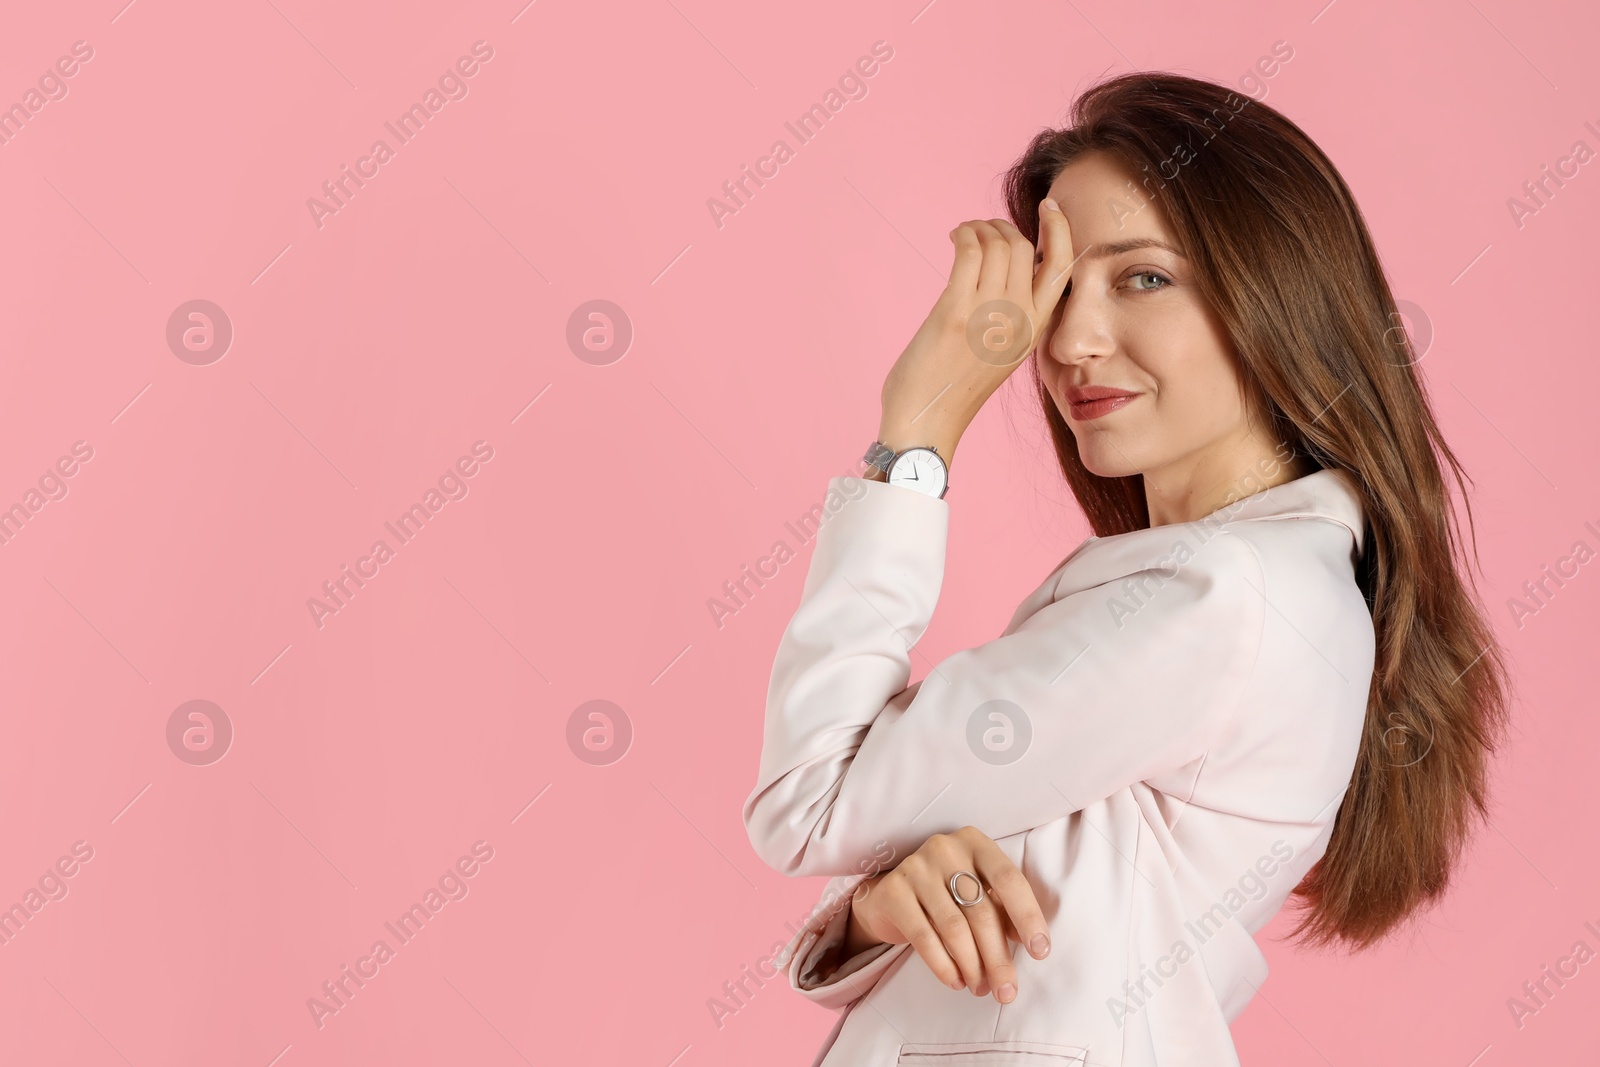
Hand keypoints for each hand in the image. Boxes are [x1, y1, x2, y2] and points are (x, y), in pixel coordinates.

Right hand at [846, 826, 1050, 1003]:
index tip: (1040, 952)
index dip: (1028, 917)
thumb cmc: (946, 892)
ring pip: (954, 927)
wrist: (890, 893)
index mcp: (975, 843)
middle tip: (1007, 990)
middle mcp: (945, 848)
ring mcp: (916, 867)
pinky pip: (924, 937)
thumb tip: (1031, 943)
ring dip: (972, 966)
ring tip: (980, 988)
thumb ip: (1003, 910)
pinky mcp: (893, 892)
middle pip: (981, 911)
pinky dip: (943, 965)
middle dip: (998, 957)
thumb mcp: (978, 893)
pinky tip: (955, 981)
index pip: (1009, 879)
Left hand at [876, 201, 1074, 464]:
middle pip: (1026, 248)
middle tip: (983, 229)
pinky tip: (954, 237)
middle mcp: (1017, 322)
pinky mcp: (954, 313)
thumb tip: (1002, 274)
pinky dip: (962, 234)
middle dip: (1003, 227)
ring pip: (998, 244)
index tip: (1049, 208)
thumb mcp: (997, 353)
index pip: (1063, 269)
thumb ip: (1008, 318)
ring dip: (979, 227)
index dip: (1060, 231)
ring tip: (963, 233)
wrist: (926, 426)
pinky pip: (969, 252)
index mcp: (1033, 332)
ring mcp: (988, 317)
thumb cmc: (952, 391)